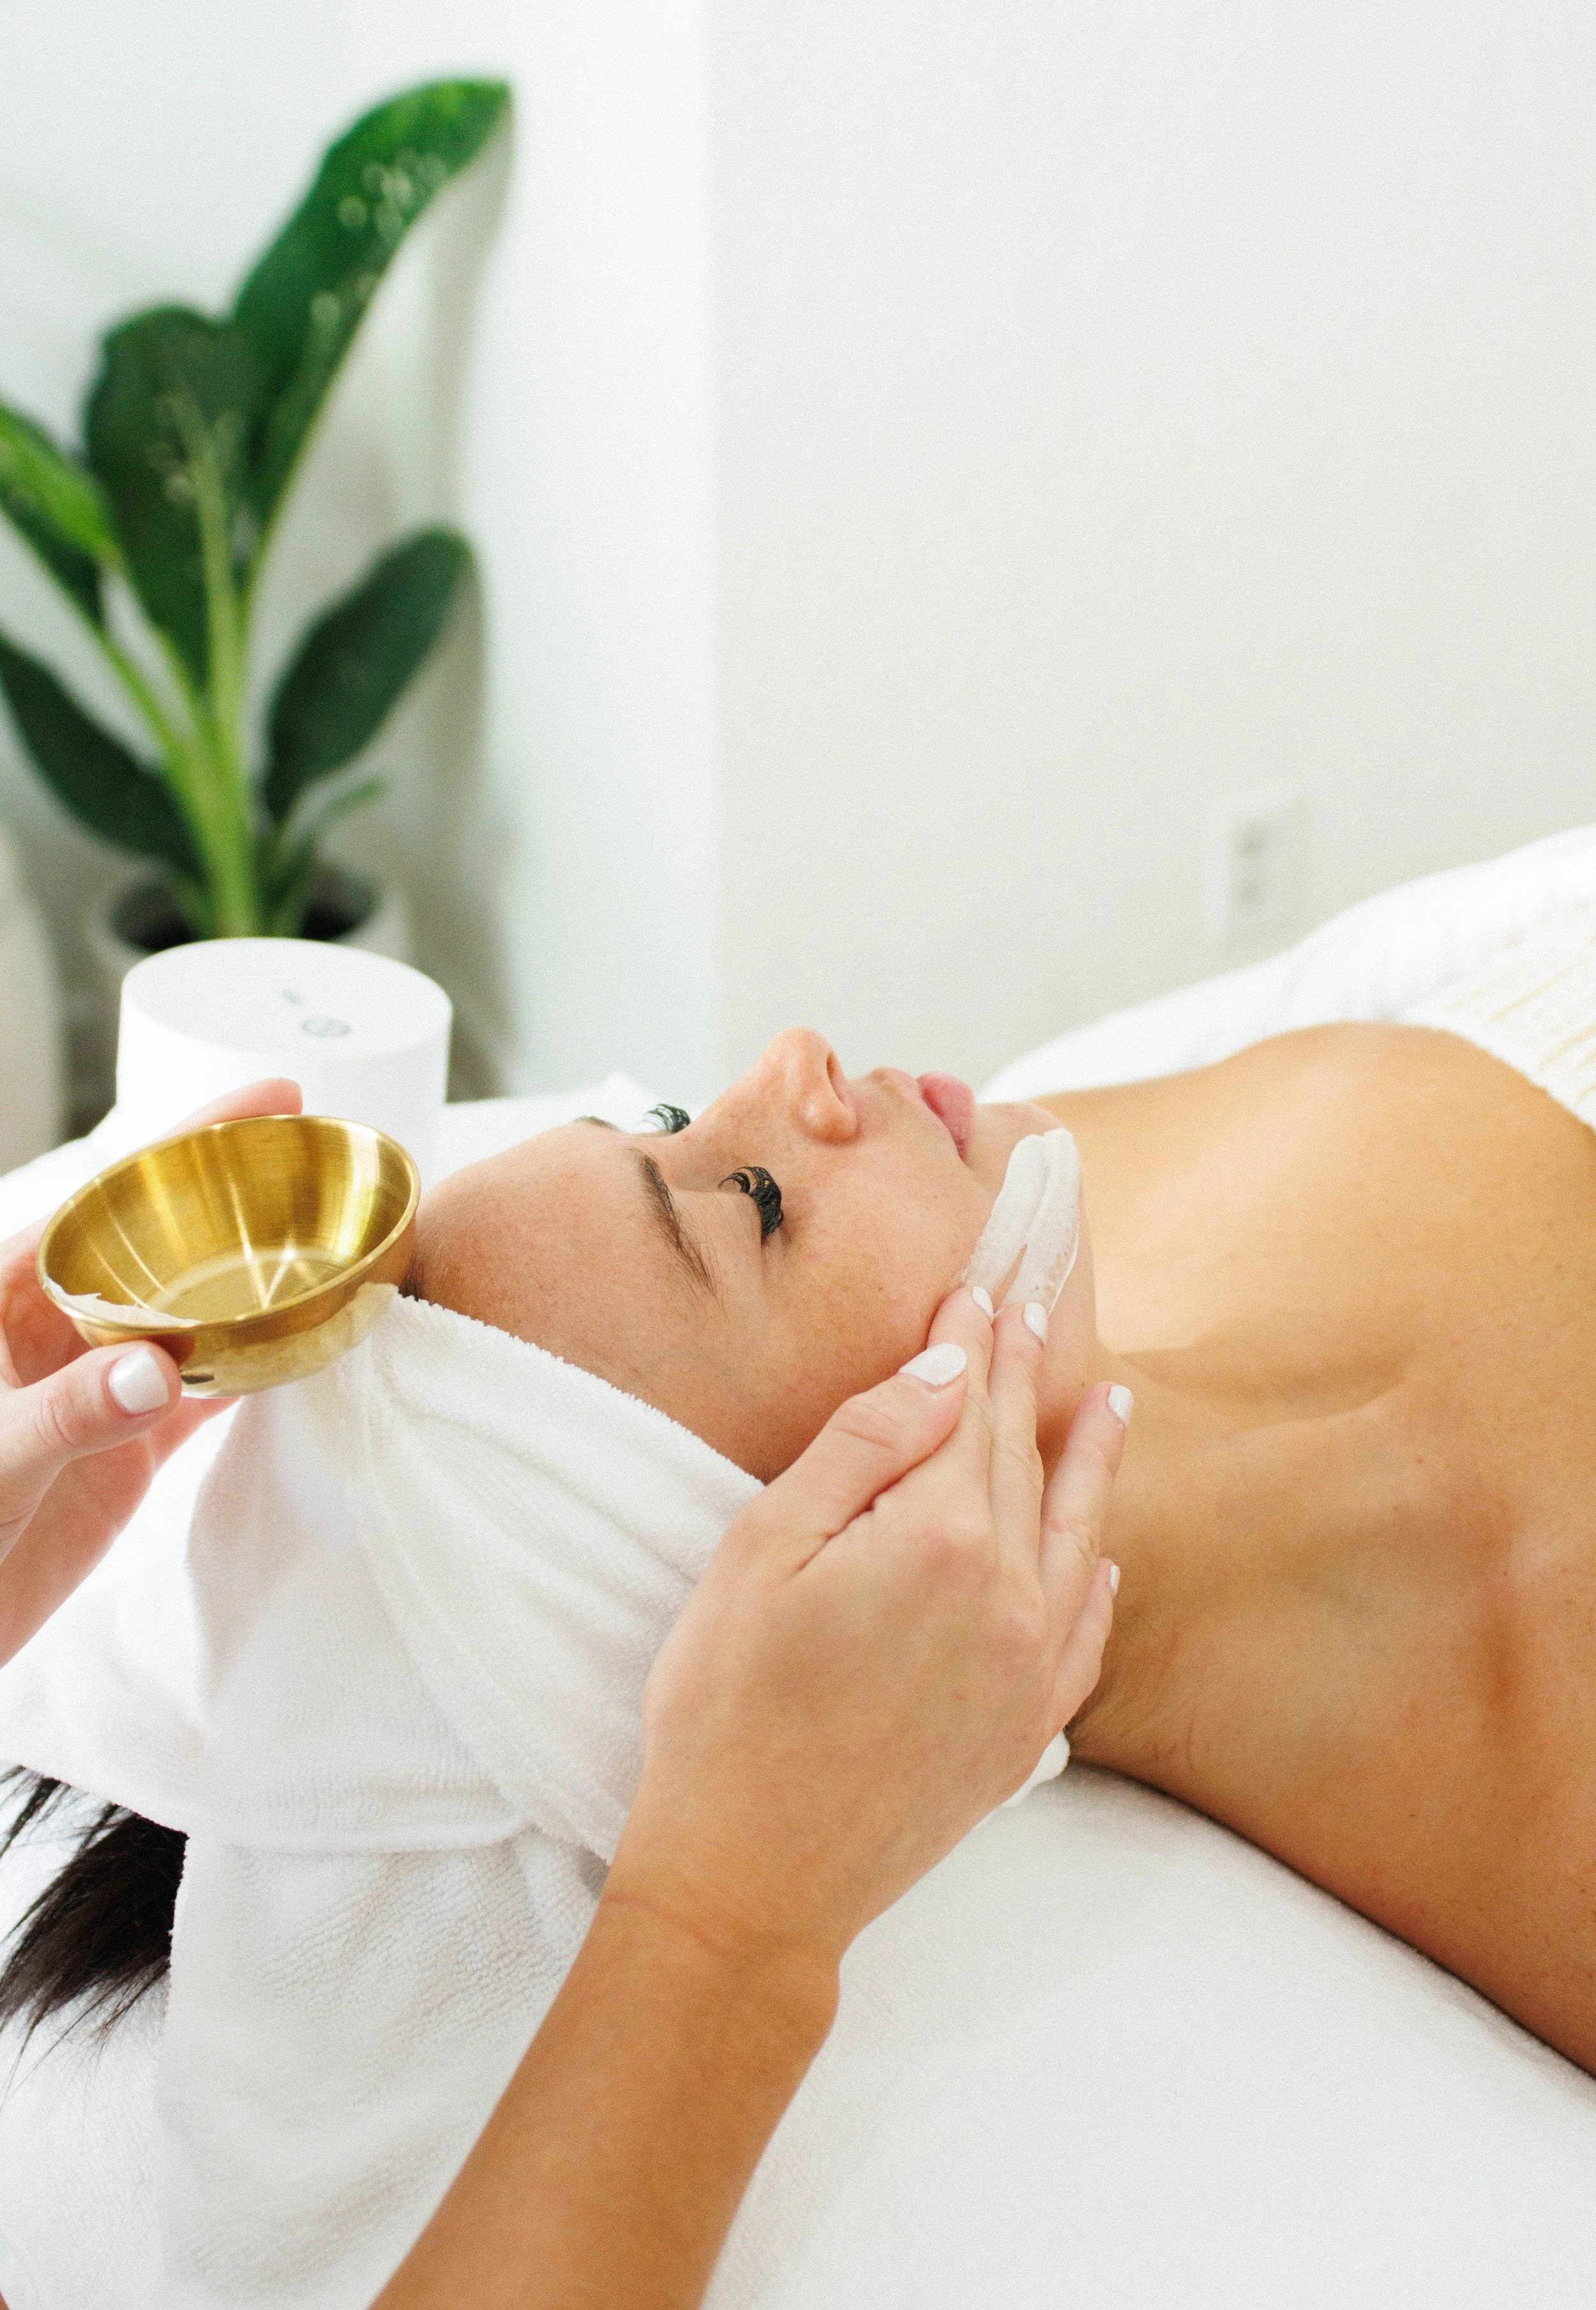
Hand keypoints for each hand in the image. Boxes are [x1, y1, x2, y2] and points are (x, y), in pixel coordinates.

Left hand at [0, 1078, 303, 1665]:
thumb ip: (63, 1414)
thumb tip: (151, 1373)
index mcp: (8, 1297)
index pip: (109, 1199)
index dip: (190, 1142)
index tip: (272, 1100)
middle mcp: (58, 1332)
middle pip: (163, 1247)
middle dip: (237, 1205)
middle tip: (326, 1171)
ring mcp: (95, 1391)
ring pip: (191, 1318)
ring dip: (255, 1289)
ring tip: (334, 1250)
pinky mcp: (121, 1454)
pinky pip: (201, 1398)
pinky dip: (252, 1376)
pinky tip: (303, 1356)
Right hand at [609, 1286, 1124, 1975]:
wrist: (752, 1879)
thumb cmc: (726, 1708)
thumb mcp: (762, 1551)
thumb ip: (859, 1449)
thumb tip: (942, 1373)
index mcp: (935, 1538)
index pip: (961, 1412)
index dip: (967, 1345)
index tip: (978, 1290)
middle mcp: (1005, 1595)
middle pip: (1017, 1461)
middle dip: (1023, 1381)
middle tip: (1038, 1312)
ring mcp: (1026, 1669)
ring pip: (1073, 1536)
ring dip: (1090, 1462)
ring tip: (1113, 1401)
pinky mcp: (1025, 1731)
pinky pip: (1084, 1635)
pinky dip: (1098, 1582)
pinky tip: (1103, 1554)